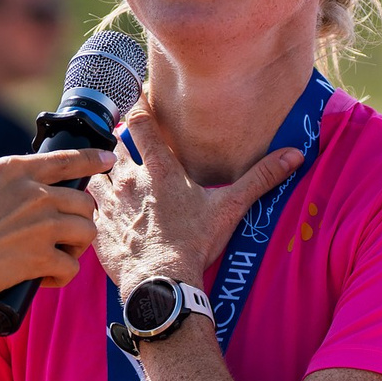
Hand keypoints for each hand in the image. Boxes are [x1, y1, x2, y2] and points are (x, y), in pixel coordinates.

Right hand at [0, 148, 109, 313]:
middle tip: (65, 233)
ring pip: (87, 232)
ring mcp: (44, 223)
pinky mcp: (44, 255)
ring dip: (76, 247)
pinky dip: (61, 276)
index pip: (68, 158)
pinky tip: (45, 278)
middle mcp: (35, 192)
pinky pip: (72, 267)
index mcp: (15, 170)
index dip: (94, 158)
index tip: (109, 160)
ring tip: (57, 256)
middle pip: (85, 201)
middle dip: (80, 218)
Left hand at [91, 108, 303, 298]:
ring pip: (95, 173)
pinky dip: (91, 203)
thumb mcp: (231, 207)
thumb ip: (260, 178)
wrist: (161, 282)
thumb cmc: (195, 243)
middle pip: (113, 146)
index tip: (136, 98)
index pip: (141, 123)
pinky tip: (99, 209)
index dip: (137, 106)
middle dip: (117, 142)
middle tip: (123, 143)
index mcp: (160, 169)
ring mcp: (109, 203)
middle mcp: (129, 180)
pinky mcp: (97, 227)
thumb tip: (295, 155)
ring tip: (109, 177)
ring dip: (101, 172)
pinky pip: (86, 205)